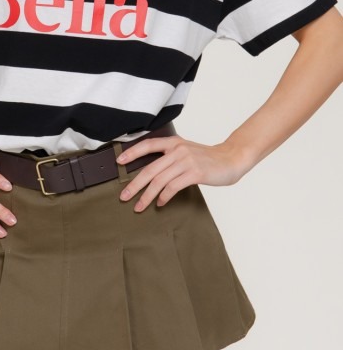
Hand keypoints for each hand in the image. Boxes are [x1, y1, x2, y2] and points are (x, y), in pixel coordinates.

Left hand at [116, 134, 245, 210]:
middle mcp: (178, 150)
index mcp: (174, 142)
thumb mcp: (186, 151)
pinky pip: (173, 187)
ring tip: (139, 206)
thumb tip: (149, 172)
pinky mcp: (195, 173)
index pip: (147, 145)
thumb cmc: (207, 158)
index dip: (132, 153)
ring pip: (159, 180)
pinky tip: (160, 203)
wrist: (231, 159)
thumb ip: (170, 156)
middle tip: (124, 196)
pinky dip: (164, 197)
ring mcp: (186, 161)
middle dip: (134, 184)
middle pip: (150, 169)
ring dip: (147, 196)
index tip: (119, 162)